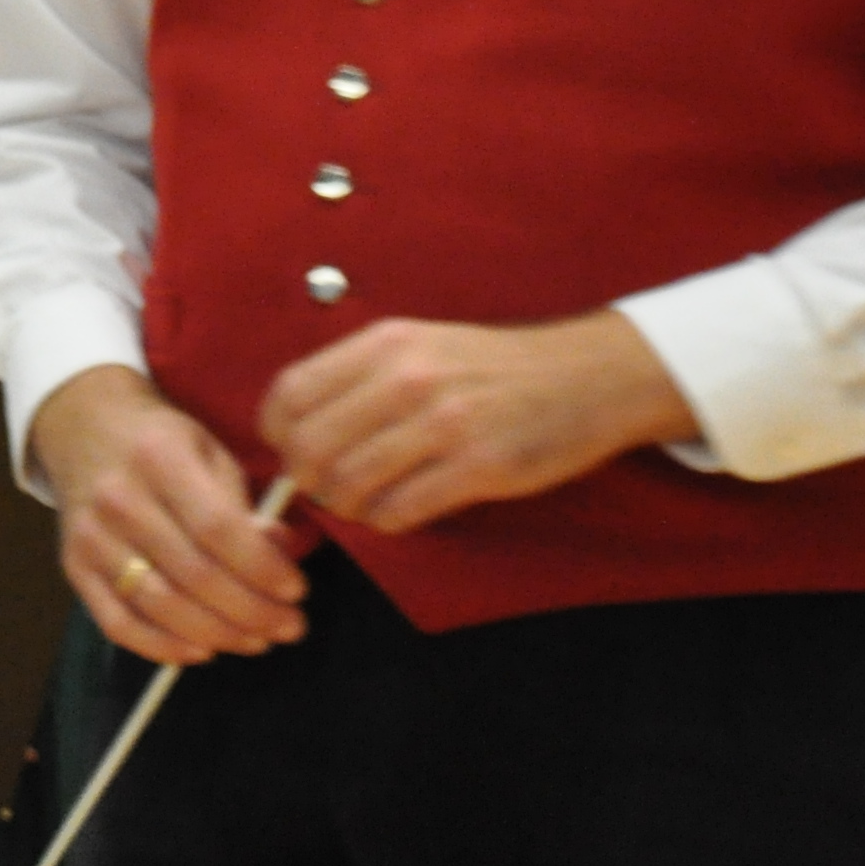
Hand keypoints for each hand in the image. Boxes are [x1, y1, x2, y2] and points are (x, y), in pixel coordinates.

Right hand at [26, 365, 304, 665]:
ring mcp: (90, 537)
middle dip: (251, 612)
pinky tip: (201, 651)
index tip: (296, 591)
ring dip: (217, 635)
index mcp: (158, 457)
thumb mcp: (209, 453)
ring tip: (255, 641)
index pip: (217, 528)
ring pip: (159, 605)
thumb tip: (279, 553)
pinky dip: (162, 648)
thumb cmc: (160, 443)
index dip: (261, 568)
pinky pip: (117, 624)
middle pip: (193, 574)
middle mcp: (118, 498)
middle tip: (289, 627)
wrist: (83, 429)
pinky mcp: (74, 567)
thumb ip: (242, 505)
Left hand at [256, 310, 695, 534]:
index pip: (292, 393)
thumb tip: (297, 427)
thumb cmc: (494, 367)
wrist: (587, 375)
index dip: (277, 434)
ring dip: (347, 507)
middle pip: (311, 446)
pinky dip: (387, 521)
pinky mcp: (479, 465)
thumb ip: (361, 377)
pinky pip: (400, 509)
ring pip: (349, 484)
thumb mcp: (421, 345)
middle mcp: (407, 378)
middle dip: (308, 481)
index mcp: (385, 344)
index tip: (290, 453)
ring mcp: (445, 423)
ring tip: (364, 504)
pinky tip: (399, 513)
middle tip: (326, 491)